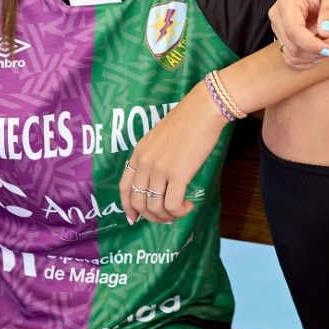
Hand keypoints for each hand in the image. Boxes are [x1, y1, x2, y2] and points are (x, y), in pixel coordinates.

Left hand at [121, 83, 227, 223]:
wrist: (203, 110)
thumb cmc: (186, 122)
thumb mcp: (159, 138)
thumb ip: (153, 157)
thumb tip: (158, 180)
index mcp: (138, 153)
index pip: (124, 188)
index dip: (128, 207)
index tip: (134, 218)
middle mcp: (144, 163)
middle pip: (139, 202)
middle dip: (151, 216)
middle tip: (166, 217)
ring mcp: (160, 169)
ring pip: (155, 207)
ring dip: (168, 215)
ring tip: (180, 210)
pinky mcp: (178, 174)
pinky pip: (172, 204)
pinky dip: (179, 211)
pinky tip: (189, 205)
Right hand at [268, 0, 328, 68]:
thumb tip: (325, 31)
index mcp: (287, 3)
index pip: (293, 31)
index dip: (311, 45)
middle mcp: (278, 17)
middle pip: (293, 47)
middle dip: (316, 51)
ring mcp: (279, 29)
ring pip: (292, 55)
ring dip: (313, 57)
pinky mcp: (284, 38)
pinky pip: (291, 58)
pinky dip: (307, 60)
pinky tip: (320, 51)